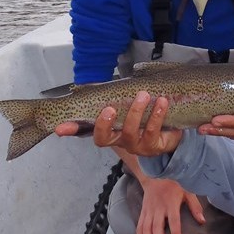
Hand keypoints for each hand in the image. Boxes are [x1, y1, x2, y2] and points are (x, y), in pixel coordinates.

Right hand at [55, 91, 181, 155]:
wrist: (173, 127)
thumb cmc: (146, 114)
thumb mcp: (129, 101)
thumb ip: (111, 94)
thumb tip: (85, 87)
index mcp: (109, 128)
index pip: (85, 130)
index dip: (72, 129)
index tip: (60, 127)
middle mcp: (119, 139)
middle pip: (103, 138)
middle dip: (104, 124)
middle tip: (110, 108)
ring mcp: (135, 145)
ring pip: (130, 132)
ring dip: (136, 112)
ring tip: (143, 95)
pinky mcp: (152, 146)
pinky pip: (152, 131)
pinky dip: (157, 114)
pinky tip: (161, 102)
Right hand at [138, 178, 204, 233]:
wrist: (156, 173)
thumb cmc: (175, 183)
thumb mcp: (188, 191)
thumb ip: (195, 206)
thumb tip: (202, 220)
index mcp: (171, 203)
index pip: (174, 220)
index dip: (175, 233)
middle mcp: (159, 207)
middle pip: (157, 227)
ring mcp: (149, 210)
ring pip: (146, 228)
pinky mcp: (143, 211)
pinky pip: (140, 225)